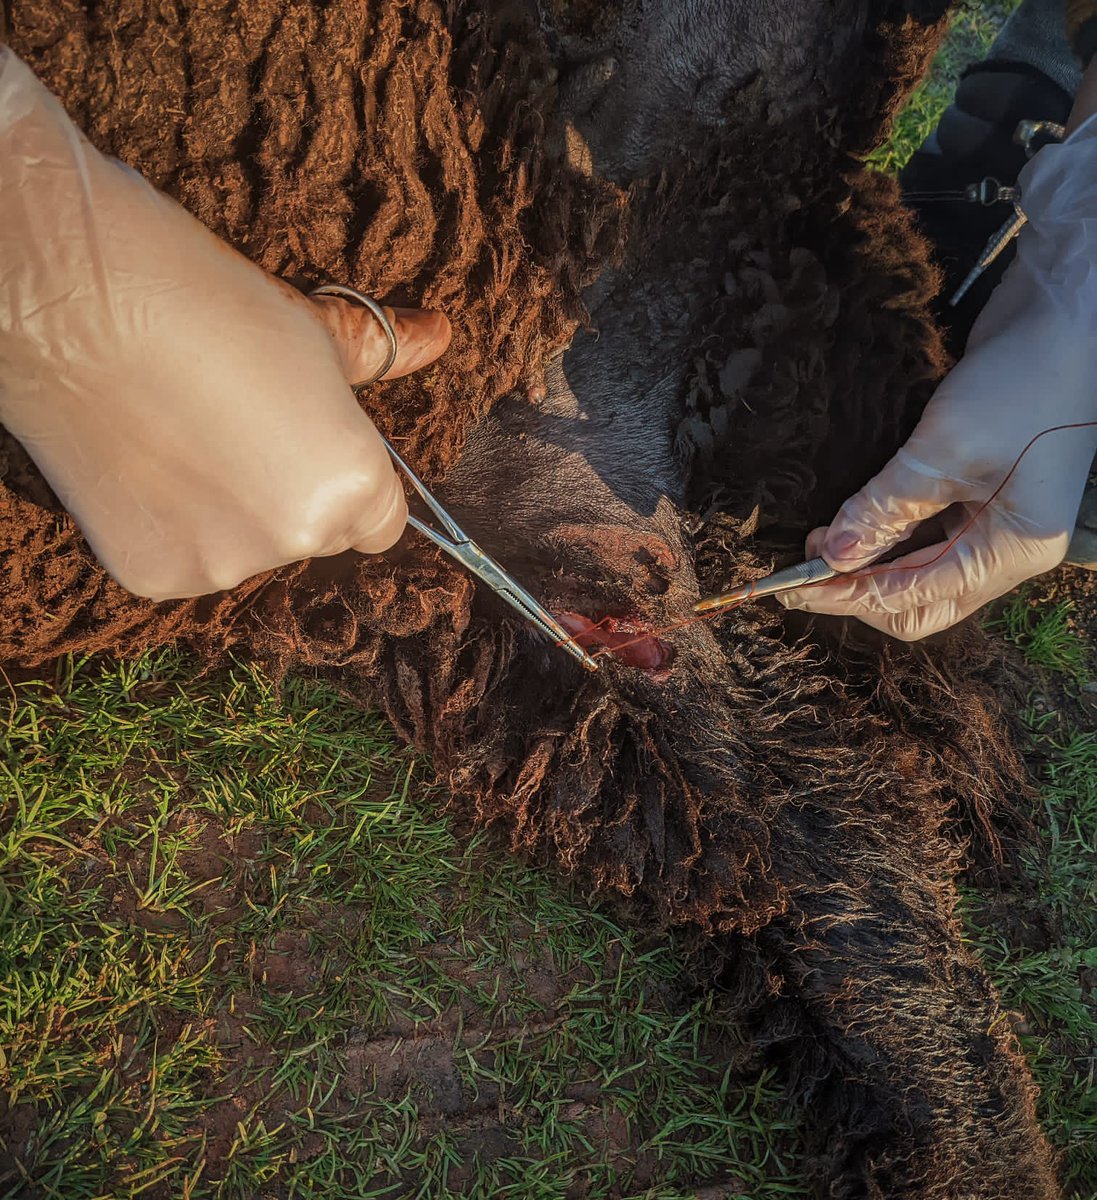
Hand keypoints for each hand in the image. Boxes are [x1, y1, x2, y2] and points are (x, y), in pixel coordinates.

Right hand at [0, 47, 449, 600]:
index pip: (383, 526)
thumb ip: (384, 352)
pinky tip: (146, 466)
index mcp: (353, 487)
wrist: (80, 305)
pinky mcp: (153, 576)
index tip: (312, 448)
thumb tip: (440, 335)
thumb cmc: (208, 304)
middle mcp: (298, 539)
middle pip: (315, 537)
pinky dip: (170, 527)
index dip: (350, 484)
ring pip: (247, 551)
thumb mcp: (312, 328)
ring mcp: (223, 565)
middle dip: (290, 495)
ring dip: (229, 516)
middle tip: (238, 429)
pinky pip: (185, 560)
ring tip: (184, 438)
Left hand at [780, 104, 1096, 639]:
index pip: (918, 600)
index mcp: (1014, 551)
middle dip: (861, 590)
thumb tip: (834, 555)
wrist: (1064, 311)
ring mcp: (995, 518)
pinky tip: (850, 520)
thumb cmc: (1021, 381)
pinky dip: (886, 533)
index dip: (851, 597)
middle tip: (802, 571)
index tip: (793, 587)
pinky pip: (925, 532)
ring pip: (920, 569)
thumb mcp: (943, 450)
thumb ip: (886, 507)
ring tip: (817, 543)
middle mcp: (1007, 546)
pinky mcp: (978, 489)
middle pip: (922, 598)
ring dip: (868, 562)